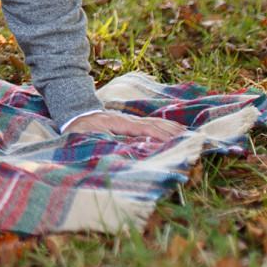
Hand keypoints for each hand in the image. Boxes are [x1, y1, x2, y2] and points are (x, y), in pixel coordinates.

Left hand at [62, 110, 185, 141]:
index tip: (176, 145)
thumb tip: (126, 151)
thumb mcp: (90, 139)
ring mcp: (131, 120)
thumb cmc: (80, 131)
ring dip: (173, 129)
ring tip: (189, 136)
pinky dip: (167, 126)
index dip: (161, 137)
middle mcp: (129, 120)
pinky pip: (153, 123)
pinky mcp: (132, 122)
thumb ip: (108, 144)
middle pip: (156, 125)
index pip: (145, 130)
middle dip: (173, 134)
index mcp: (120, 124)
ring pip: (156, 123)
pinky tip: (177, 129)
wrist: (75, 114)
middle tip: (192, 142)